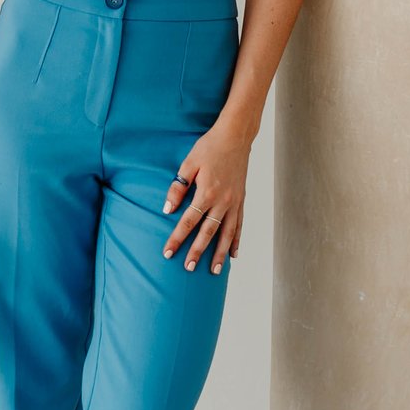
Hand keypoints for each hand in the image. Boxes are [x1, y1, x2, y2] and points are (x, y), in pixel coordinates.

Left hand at [162, 122, 248, 273]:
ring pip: (227, 234)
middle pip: (208, 232)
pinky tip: (234, 254)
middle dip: (197, 251)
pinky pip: (240, 225)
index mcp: (206, 192)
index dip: (177, 238)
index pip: (188, 221)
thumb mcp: (188, 164)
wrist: (235, 137)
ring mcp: (235, 203)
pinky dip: (237, 241)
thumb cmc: (209, 148)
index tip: (168, 253)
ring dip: (220, 253)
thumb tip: (167, 210)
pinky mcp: (242, 201)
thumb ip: (178, 188)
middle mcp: (222, 201)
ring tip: (215, 271)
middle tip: (189, 268)